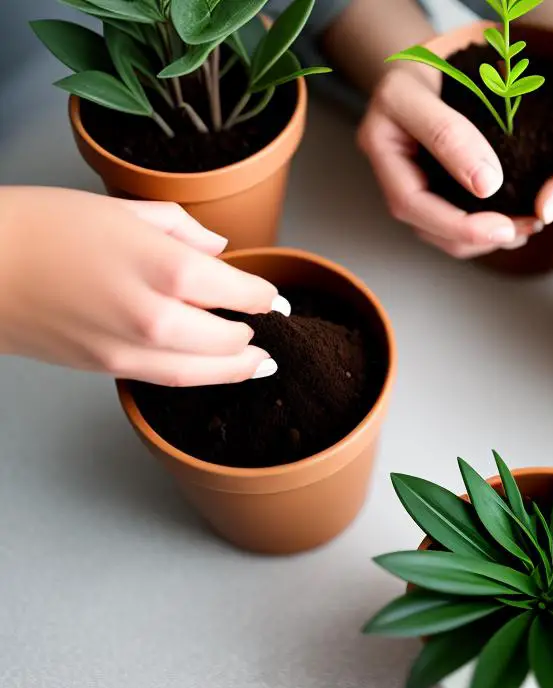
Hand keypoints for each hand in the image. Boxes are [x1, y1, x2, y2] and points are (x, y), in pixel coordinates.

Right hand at [0, 187, 283, 386]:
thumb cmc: (45, 226)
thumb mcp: (124, 209)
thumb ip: (183, 229)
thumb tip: (218, 249)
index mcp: (169, 267)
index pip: (243, 293)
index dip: (264, 297)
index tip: (272, 297)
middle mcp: (158, 315)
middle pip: (231, 340)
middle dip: (253, 335)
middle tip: (266, 329)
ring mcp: (132, 349)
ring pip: (204, 371)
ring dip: (238, 369)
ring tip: (257, 364)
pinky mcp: (108, 368)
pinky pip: (168, 379)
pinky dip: (198, 376)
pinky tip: (210, 369)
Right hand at [357, 66, 540, 258]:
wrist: (434, 61)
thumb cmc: (427, 65)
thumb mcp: (427, 86)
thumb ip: (448, 134)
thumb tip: (486, 186)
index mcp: (382, 147)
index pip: (411, 203)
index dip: (457, 224)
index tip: (503, 226)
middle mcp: (394, 172)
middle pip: (427, 228)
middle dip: (477, 237)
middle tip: (524, 229)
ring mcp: (414, 182)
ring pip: (443, 233)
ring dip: (484, 239)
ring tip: (525, 228)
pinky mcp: (436, 186)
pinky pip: (457, 220)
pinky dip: (485, 228)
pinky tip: (515, 223)